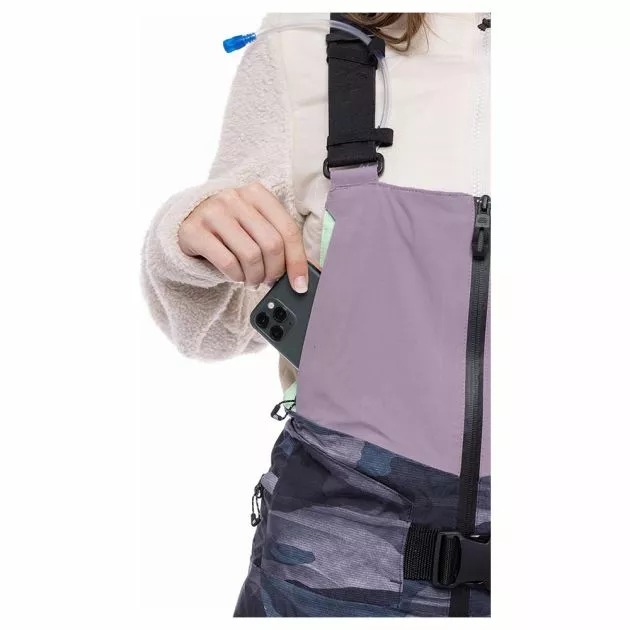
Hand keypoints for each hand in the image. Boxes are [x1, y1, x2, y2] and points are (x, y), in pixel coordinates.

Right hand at [179, 182, 308, 292]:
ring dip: (255, 277)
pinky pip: (226, 262)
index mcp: (258, 194)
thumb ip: (281, 242)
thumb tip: (312, 272)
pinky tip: (236, 276)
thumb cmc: (231, 229)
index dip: (298, 262)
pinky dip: (236, 277)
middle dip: (274, 271)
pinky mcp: (193, 230)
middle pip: (271, 245)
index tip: (300, 285)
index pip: (288, 230)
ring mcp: (212, 212)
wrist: (187, 222)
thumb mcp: (256, 227)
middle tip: (269, 281)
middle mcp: (235, 198)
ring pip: (250, 256)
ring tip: (252, 280)